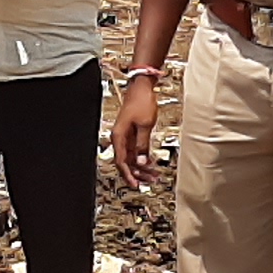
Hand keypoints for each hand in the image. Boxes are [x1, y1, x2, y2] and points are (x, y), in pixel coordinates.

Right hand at [111, 71, 163, 187]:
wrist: (141, 87)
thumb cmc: (141, 101)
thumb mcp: (144, 125)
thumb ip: (142, 145)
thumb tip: (141, 161)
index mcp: (119, 136)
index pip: (121, 162)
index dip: (129, 175)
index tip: (136, 184)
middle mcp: (120, 138)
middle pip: (127, 162)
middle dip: (138, 173)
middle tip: (149, 182)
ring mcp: (126, 136)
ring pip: (132, 157)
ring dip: (142, 167)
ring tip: (153, 175)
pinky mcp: (132, 133)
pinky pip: (136, 150)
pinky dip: (143, 158)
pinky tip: (151, 163)